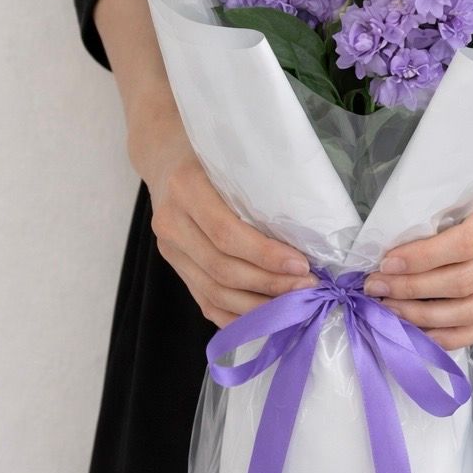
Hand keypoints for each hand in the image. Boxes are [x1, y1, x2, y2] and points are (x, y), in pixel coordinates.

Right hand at [128, 93, 316, 327]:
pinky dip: (236, 317)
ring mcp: (169, 249)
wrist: (163, 156)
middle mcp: (170, 222)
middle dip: (269, 284)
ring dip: (257, 306)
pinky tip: (265, 321)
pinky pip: (204, 301)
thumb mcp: (229, 155)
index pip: (226, 233)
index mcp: (186, 187)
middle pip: (222, 268)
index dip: (265, 255)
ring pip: (213, 292)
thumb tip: (309, 224)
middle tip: (307, 287)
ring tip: (294, 305)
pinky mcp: (174, 266)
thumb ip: (257, 185)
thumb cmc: (208, 151)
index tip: (302, 264)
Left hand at [362, 111, 472, 349]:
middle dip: (413, 292)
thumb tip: (399, 216)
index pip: (465, 244)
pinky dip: (455, 334)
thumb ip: (460, 185)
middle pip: (466, 284)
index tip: (385, 262)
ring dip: (427, 318)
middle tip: (376, 289)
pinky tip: (424, 331)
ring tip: (391, 312)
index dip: (421, 259)